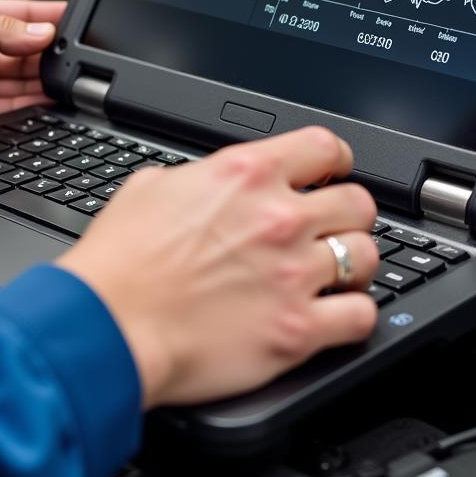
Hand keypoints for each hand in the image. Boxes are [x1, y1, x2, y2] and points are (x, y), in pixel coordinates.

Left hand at [0, 0, 64, 146]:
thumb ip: (4, 27)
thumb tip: (43, 34)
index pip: (23, 16)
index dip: (50, 18)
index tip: (78, 20)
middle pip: (29, 51)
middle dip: (53, 51)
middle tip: (79, 52)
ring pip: (27, 81)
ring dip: (48, 78)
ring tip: (70, 74)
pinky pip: (15, 110)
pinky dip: (36, 105)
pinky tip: (52, 98)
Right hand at [57, 127, 378, 407]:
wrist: (107, 326)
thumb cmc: (118, 263)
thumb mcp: (149, 188)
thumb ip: (199, 178)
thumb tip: (212, 185)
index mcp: (244, 174)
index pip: (325, 145)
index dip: (334, 161)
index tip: (330, 175)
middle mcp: (278, 218)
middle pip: (359, 203)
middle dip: (347, 215)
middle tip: (329, 230)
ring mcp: (292, 275)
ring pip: (369, 256)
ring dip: (354, 265)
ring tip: (334, 275)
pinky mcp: (297, 331)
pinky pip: (362, 316)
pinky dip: (353, 315)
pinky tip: (333, 315)